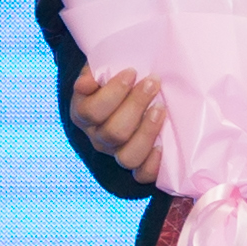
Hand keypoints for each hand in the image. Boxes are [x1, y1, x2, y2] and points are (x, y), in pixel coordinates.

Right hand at [71, 65, 166, 185]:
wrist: (128, 94)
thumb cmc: (118, 80)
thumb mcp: (102, 70)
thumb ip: (93, 72)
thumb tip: (87, 82)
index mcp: (84, 114)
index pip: (91, 111)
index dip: (112, 93)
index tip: (132, 72)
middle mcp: (98, 138)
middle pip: (113, 132)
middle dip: (136, 105)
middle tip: (152, 83)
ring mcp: (117, 153)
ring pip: (127, 157)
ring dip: (146, 132)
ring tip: (160, 109)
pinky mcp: (137, 165)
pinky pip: (143, 175)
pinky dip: (153, 164)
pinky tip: (162, 146)